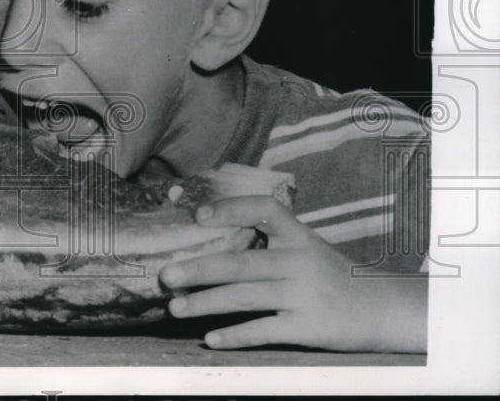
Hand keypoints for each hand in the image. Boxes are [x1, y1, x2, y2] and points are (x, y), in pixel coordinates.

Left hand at [159, 195, 426, 352]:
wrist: (381, 309)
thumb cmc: (330, 275)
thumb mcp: (305, 248)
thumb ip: (268, 244)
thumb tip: (211, 244)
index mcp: (297, 235)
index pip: (262, 210)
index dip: (230, 209)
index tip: (198, 216)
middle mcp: (298, 261)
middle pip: (240, 263)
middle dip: (198, 269)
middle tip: (165, 276)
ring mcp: (303, 294)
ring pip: (244, 297)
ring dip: (205, 303)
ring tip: (175, 308)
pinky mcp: (307, 327)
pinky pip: (263, 331)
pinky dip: (235, 335)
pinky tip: (210, 338)